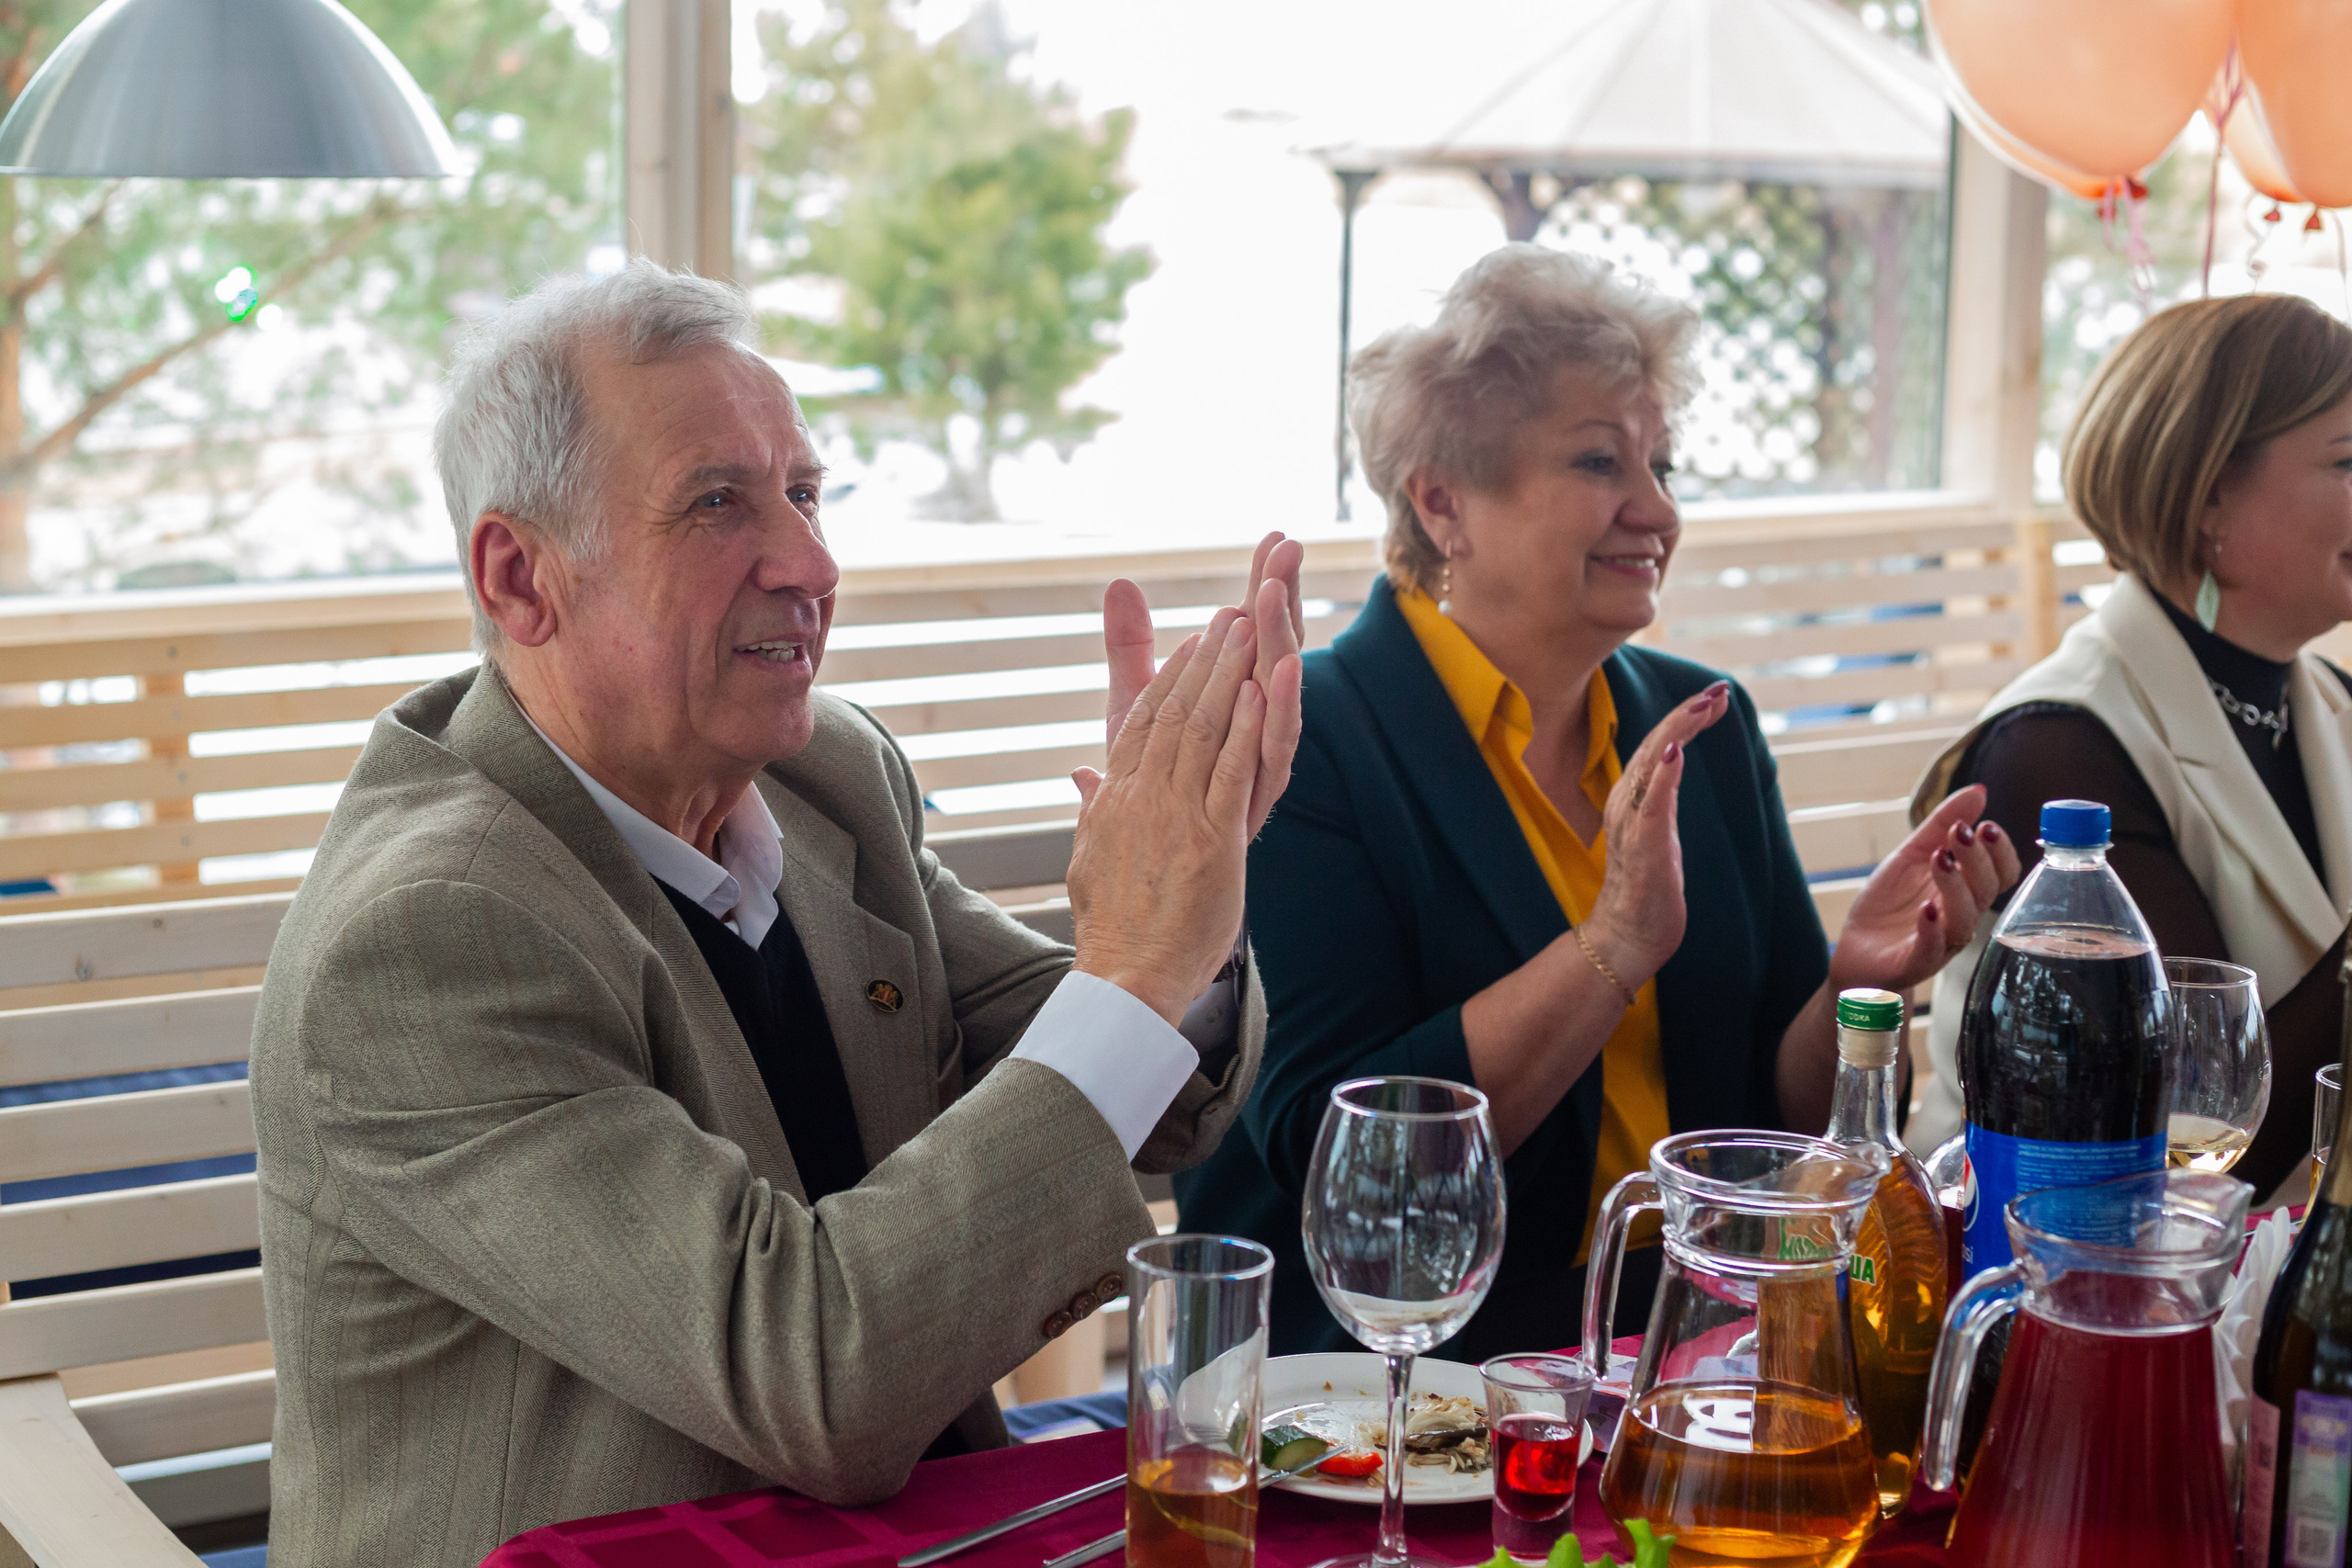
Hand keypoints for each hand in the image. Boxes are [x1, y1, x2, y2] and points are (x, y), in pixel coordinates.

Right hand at [1067, 610, 1266, 1023]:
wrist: (1126, 977)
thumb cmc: (1113, 930)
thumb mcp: (1090, 859)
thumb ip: (1093, 811)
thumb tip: (1084, 777)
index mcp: (1115, 801)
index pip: (1140, 724)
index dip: (1166, 678)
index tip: (1188, 645)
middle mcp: (1142, 798)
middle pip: (1173, 713)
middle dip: (1202, 660)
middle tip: (1225, 618)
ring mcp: (1177, 816)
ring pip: (1203, 729)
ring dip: (1228, 676)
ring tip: (1248, 631)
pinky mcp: (1213, 841)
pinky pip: (1230, 770)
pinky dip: (1245, 726)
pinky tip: (1261, 690)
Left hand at [1102, 531, 1303, 836]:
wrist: (1147, 922)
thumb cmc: (1145, 814)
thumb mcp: (1129, 718)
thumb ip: (1131, 653)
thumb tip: (1121, 584)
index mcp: (1232, 711)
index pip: (1251, 636)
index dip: (1261, 587)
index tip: (1275, 536)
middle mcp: (1251, 736)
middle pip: (1271, 653)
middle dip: (1278, 597)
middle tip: (1287, 543)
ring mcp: (1253, 773)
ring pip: (1275, 697)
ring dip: (1277, 641)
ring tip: (1274, 589)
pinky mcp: (1249, 811)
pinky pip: (1268, 754)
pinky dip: (1273, 711)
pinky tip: (1276, 672)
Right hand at [1577, 681, 1731, 990]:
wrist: (1627, 935)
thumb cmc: (1647, 884)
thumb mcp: (1660, 826)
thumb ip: (1664, 790)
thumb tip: (1676, 755)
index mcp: (1632, 796)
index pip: (1660, 745)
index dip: (1685, 717)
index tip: (1716, 696)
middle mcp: (1626, 802)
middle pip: (1655, 745)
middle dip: (1686, 714)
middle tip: (1718, 690)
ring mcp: (1632, 824)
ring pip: (1651, 766)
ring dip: (1676, 732)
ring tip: (1702, 706)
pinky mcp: (1643, 848)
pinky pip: (1651, 806)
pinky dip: (1662, 776)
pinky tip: (1675, 753)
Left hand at [1829, 783, 2022, 994]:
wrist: (1856, 950)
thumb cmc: (1891, 903)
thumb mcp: (1911, 855)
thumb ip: (1941, 825)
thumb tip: (1979, 790)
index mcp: (1966, 891)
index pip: (2002, 874)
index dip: (2000, 851)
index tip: (1986, 825)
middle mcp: (1960, 917)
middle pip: (1985, 891)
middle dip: (1977, 860)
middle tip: (1960, 833)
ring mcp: (1940, 943)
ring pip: (1964, 921)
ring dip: (1955, 887)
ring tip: (1939, 859)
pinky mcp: (1913, 963)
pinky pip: (1931, 951)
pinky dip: (1930, 929)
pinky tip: (1925, 908)